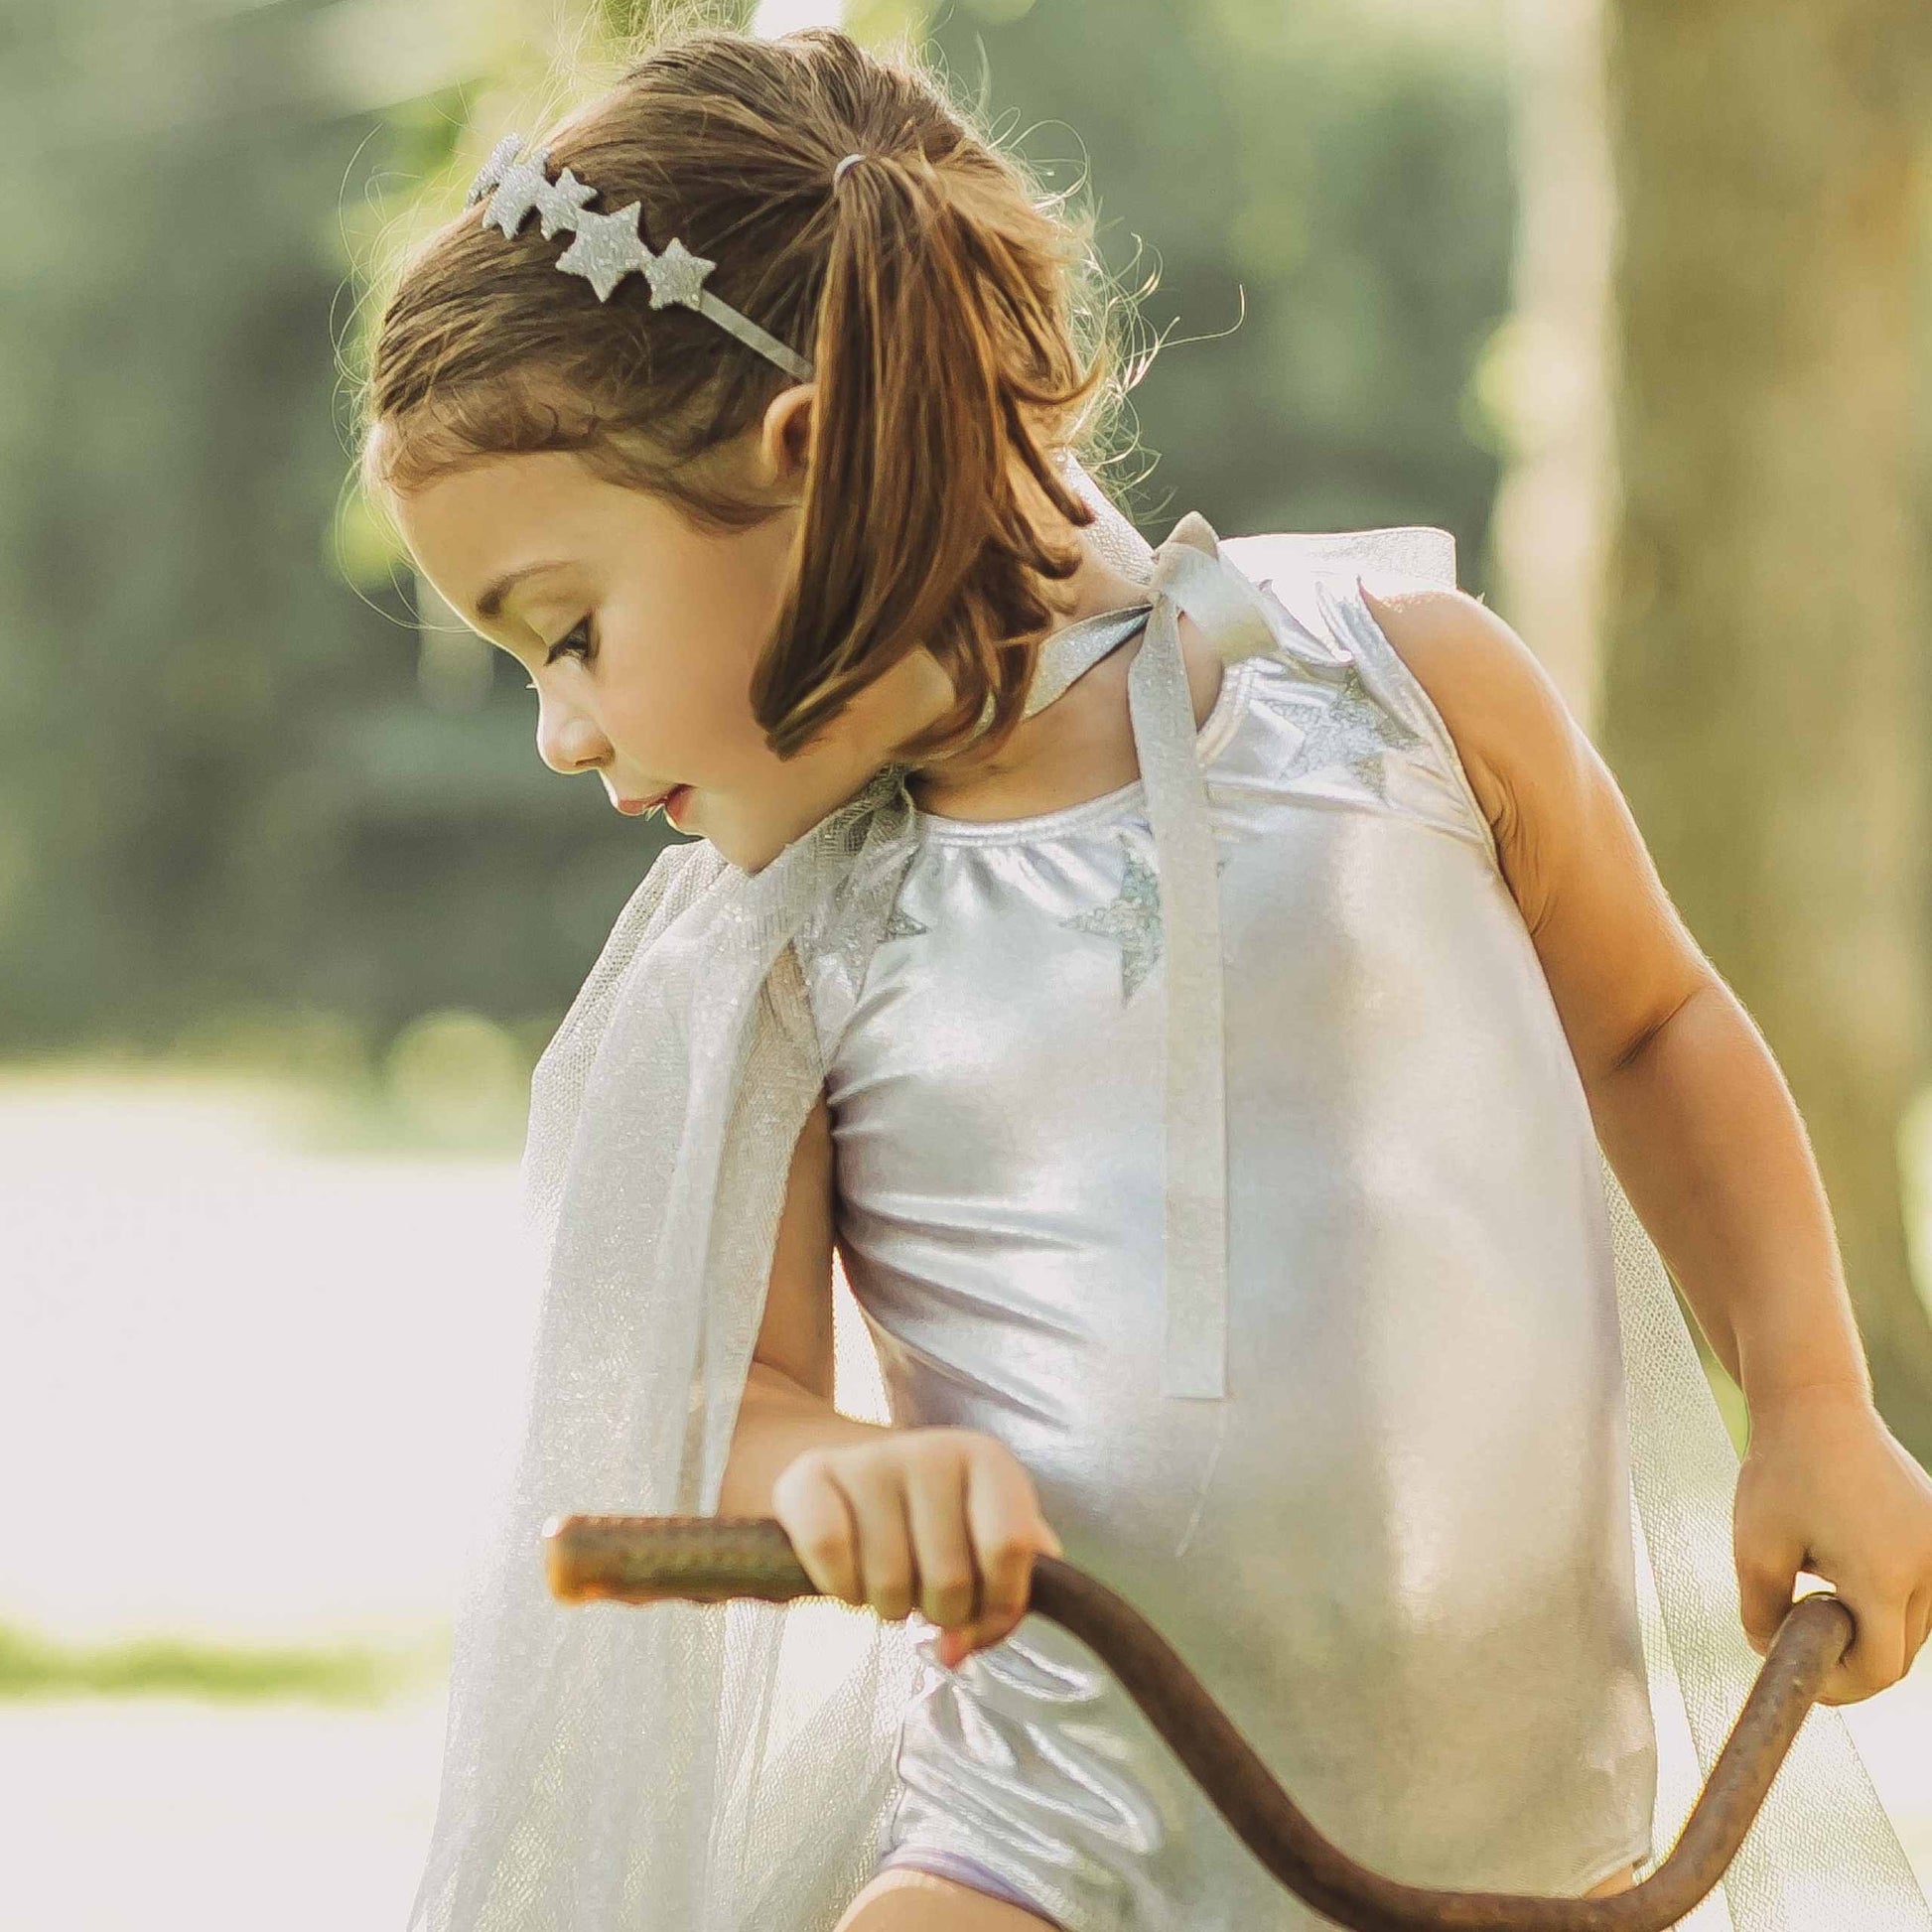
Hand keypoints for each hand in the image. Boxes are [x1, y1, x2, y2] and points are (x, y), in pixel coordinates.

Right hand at [770, 1425, 1063, 1667]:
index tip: (980, 1611)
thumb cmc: (935, 1526)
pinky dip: (839, 1588)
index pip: (1010, 1545)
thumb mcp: (987, 1548)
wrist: (859, 1481)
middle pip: (949, 1579)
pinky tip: (848, 1576)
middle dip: (938, 1612)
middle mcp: (932, 1449)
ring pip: (888, 1581)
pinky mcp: (812, 1473)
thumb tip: (955, 1648)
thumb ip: (1000, 1601)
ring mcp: (869, 1459)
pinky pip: (829, 1554)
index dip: (997, 1602)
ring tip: (889, 1581)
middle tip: (926, 1593)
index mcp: (987, 1460)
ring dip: (889, 1606)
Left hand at [1733, 1381, 1931, 1702]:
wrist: (1816, 1405)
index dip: (1841, 1685)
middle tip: (1801, 1632)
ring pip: (1912, 1623)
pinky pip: (1920, 1589)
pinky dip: (1885, 1594)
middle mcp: (1928, 1565)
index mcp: (1884, 1575)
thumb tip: (1772, 1654)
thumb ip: (1762, 1614)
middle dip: (1852, 1656)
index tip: (1805, 1673)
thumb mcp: (1754, 1549)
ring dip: (1870, 1624)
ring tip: (1819, 1586)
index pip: (1879, 1668)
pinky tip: (1842, 1564)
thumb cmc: (1781, 1472)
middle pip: (1899, 1650)